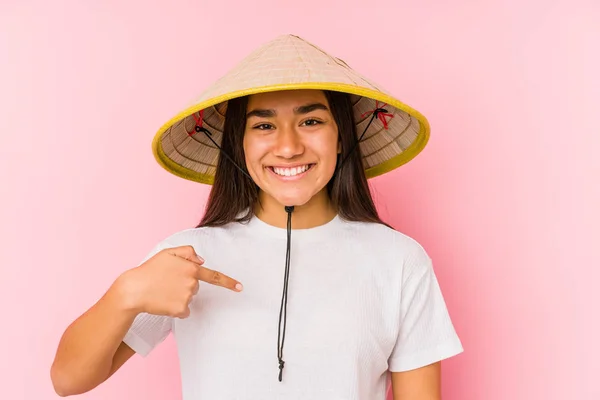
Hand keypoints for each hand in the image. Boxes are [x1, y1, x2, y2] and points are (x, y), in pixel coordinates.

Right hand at [116, 245, 242, 317]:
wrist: (134, 289)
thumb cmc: (150, 270)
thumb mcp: (168, 253)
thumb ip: (188, 252)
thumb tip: (202, 261)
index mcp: (191, 268)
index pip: (214, 276)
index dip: (228, 282)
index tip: (240, 288)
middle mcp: (192, 283)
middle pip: (195, 286)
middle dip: (184, 284)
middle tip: (166, 281)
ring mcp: (187, 297)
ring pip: (189, 298)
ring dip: (179, 296)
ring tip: (162, 290)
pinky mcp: (180, 310)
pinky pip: (183, 310)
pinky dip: (176, 308)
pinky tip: (164, 301)